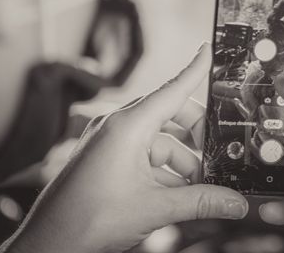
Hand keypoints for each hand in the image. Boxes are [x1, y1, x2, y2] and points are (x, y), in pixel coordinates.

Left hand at [0, 44, 247, 252]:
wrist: (48, 245)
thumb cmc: (86, 220)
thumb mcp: (155, 208)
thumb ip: (201, 202)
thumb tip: (235, 203)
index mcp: (129, 126)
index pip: (173, 89)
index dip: (195, 69)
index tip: (208, 49)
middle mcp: (119, 126)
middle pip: (171, 116)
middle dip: (197, 136)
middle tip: (217, 156)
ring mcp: (111, 142)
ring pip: (160, 140)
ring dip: (183, 160)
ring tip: (200, 186)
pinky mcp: (107, 158)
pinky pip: (145, 154)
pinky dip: (165, 170)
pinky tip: (179, 193)